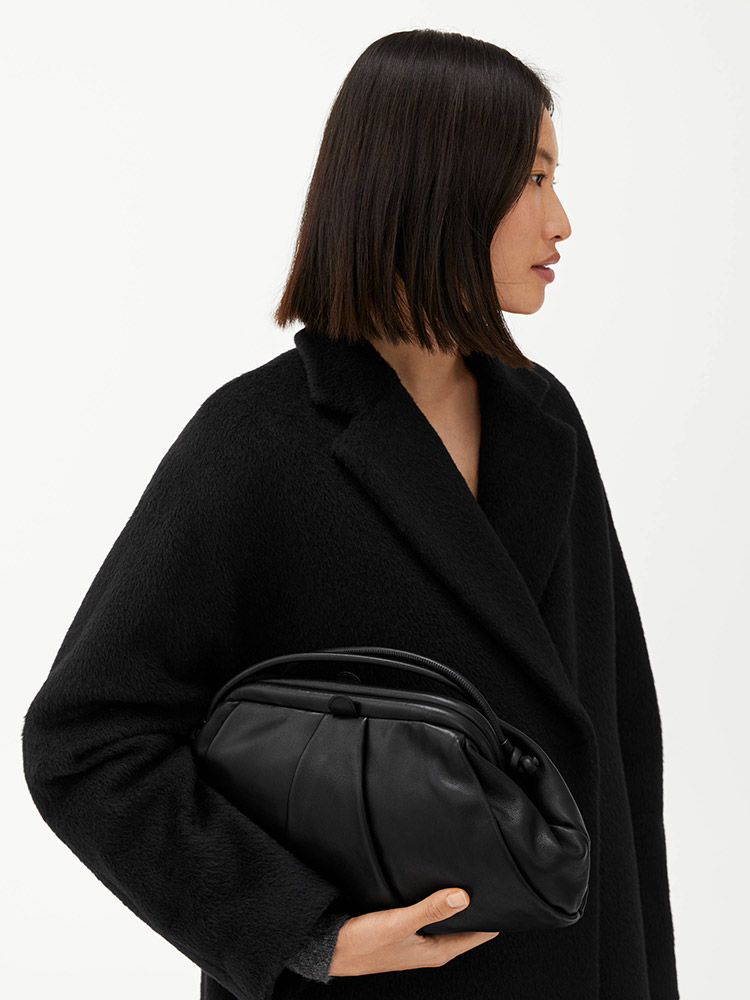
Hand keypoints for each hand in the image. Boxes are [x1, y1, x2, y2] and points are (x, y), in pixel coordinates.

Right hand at [328, 888, 497, 976]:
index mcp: (437, 951)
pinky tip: (435, 884)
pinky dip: (437, 900)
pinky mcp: (405, 930)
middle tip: (489, 878)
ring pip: (448, 919)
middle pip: (465, 925)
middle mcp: (432, 947)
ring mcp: (419, 940)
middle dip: (478, 905)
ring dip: (456, 902)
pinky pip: (430, 914)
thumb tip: (463, 896)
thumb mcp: (399, 924)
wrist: (330, 948)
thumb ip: (430, 910)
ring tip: (467, 876)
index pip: (479, 934)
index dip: (494, 915)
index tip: (506, 894)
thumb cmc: (362, 944)